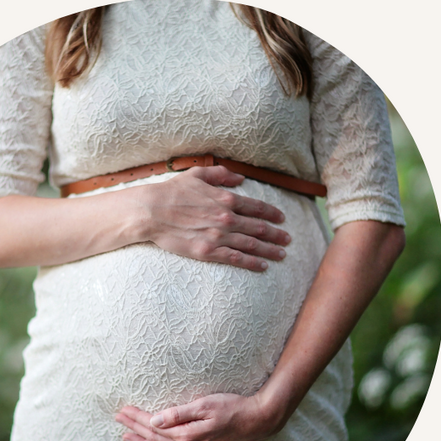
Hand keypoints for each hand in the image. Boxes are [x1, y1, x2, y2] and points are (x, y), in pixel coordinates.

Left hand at [114, 392, 284, 440]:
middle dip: (135, 428)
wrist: (258, 420)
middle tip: (118, 419)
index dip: (137, 417)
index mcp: (187, 435)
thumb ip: (178, 414)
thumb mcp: (204, 404)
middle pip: (155, 438)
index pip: (154, 425)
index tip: (123, 410)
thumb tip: (154, 420)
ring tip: (126, 437)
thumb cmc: (232, 407)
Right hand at [139, 166, 290, 271]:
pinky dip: (252, 262)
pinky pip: (236, 258)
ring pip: (252, 245)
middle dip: (276, 234)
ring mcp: (219, 236)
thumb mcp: (196, 175)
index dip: (272, 214)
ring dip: (270, 250)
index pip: (256, 207)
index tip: (282, 219)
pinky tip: (263, 266)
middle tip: (288, 239)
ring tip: (282, 254)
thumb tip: (240, 178)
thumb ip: (221, 174)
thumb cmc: (171, 192)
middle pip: (259, 228)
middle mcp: (227, 218)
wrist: (152, 212)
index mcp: (225, 199)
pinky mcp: (208, 252)